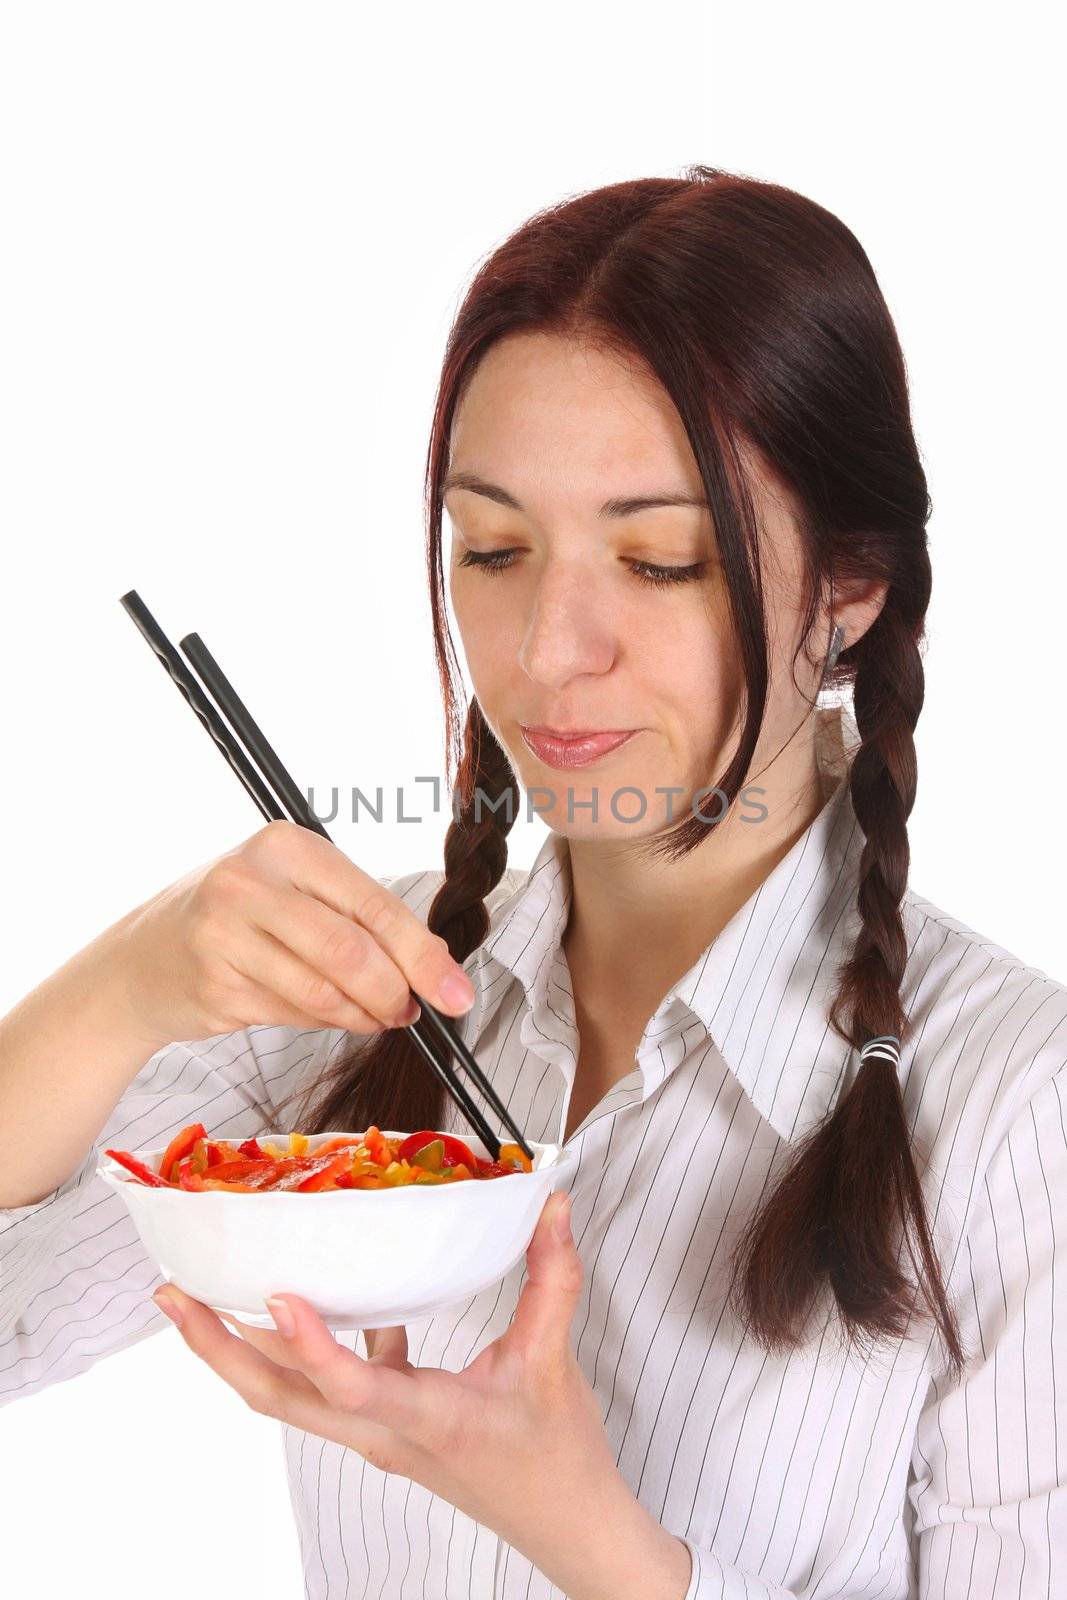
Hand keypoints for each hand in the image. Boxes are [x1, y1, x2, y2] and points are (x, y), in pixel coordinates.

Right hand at [112, 819, 475, 1043]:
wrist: (143, 959)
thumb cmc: (238, 919)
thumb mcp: (293, 893)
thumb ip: (357, 918)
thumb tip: (433, 965)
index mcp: (287, 845)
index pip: (375, 905)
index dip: (423, 955)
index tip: (456, 993)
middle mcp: (251, 881)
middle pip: (352, 952)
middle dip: (395, 992)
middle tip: (409, 1013)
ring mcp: (225, 934)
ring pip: (326, 992)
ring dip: (363, 1015)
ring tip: (374, 1015)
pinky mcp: (214, 984)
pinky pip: (296, 1015)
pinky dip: (327, 1023)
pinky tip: (328, 1015)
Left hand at [150, 1190, 675, 1594]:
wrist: (566, 1524)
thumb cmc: (556, 1457)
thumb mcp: (553, 1361)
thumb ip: (552, 1276)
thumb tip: (552, 1207)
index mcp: (425, 1418)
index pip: (352, 1384)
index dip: (311, 1343)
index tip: (278, 1295)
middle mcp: (385, 1431)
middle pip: (280, 1396)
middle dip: (219, 1347)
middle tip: (175, 1296)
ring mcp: (379, 1433)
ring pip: (292, 1395)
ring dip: (242, 1350)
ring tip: (202, 1299)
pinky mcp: (389, 1427)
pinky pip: (330, 1387)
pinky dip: (308, 1349)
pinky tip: (317, 1302)